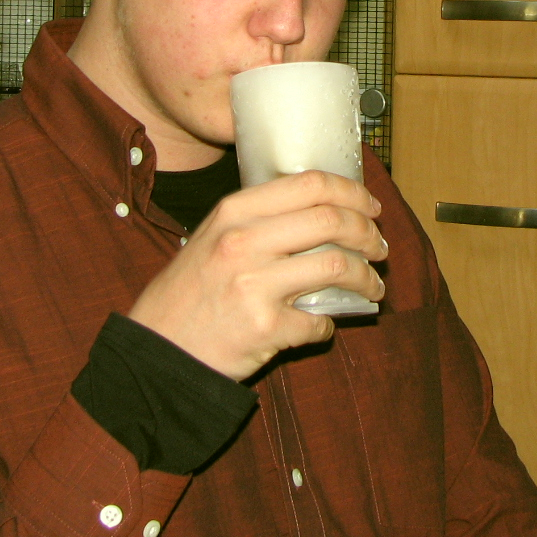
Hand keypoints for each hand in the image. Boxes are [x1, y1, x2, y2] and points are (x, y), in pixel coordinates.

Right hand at [127, 170, 389, 380]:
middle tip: (380, 248)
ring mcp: (254, 284)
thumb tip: (322, 212)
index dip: (353, 192)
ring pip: (337, 266)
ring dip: (367, 279)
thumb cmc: (187, 295)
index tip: (372, 207)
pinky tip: (323, 327)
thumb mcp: (211, 238)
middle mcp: (243, 241)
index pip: (310, 184)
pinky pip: (319, 321)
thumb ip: (257, 221)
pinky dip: (329, 326)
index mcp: (234, 212)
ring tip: (373, 288)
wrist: (156, 352)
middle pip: (332, 219)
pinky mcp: (264, 327)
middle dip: (369, 233)